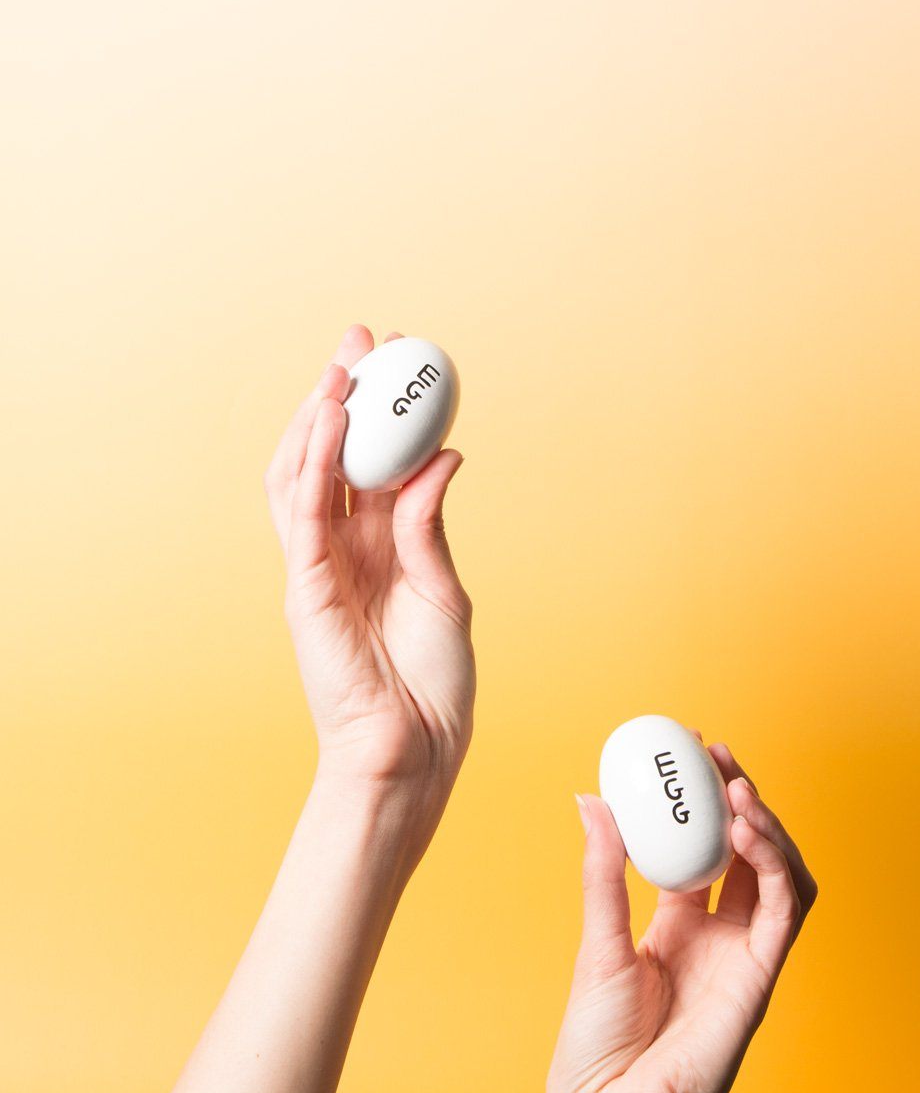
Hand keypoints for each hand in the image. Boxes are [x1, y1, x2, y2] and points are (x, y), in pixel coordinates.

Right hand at [264, 324, 474, 858]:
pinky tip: (327, 419)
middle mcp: (342, 551)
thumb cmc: (432, 684)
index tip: (405, 364)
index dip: (383, 415)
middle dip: (343, 398)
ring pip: (303, 475)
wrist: (415, 751)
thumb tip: (445, 457)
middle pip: (331, 458)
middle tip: (363, 342)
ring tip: (340, 366)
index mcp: (378, 551)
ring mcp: (318, 567)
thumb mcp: (443, 591)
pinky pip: (302, 515)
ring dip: (318, 419)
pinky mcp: (305, 588)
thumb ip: (431, 526)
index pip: (371, 467)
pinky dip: (311, 464)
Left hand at [547, 739, 816, 1092]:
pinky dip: (774, 865)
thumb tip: (590, 798)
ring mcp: (741, 956)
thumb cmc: (596, 1045)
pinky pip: (783, 911)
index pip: (701, 850)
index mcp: (676, 926)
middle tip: (717, 754)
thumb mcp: (595, 941)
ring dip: (766, 826)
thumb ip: (603, 871)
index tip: (688, 753)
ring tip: (738, 787)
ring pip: (777, 875)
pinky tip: (746, 830)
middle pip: (744, 854)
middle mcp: (716, 936)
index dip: (702, 802)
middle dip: (739, 799)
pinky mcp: (760, 978)